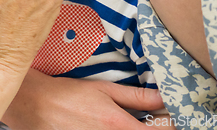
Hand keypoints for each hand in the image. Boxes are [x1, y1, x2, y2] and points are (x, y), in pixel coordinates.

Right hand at [3, 69, 165, 129]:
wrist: (36, 105)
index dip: (174, 126)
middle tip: (159, 119)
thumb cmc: (69, 93)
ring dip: (142, 129)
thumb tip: (163, 97)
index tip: (180, 119)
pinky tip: (121, 124)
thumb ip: (135, 96)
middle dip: (158, 129)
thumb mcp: (103, 89)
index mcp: (119, 126)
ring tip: (143, 120)